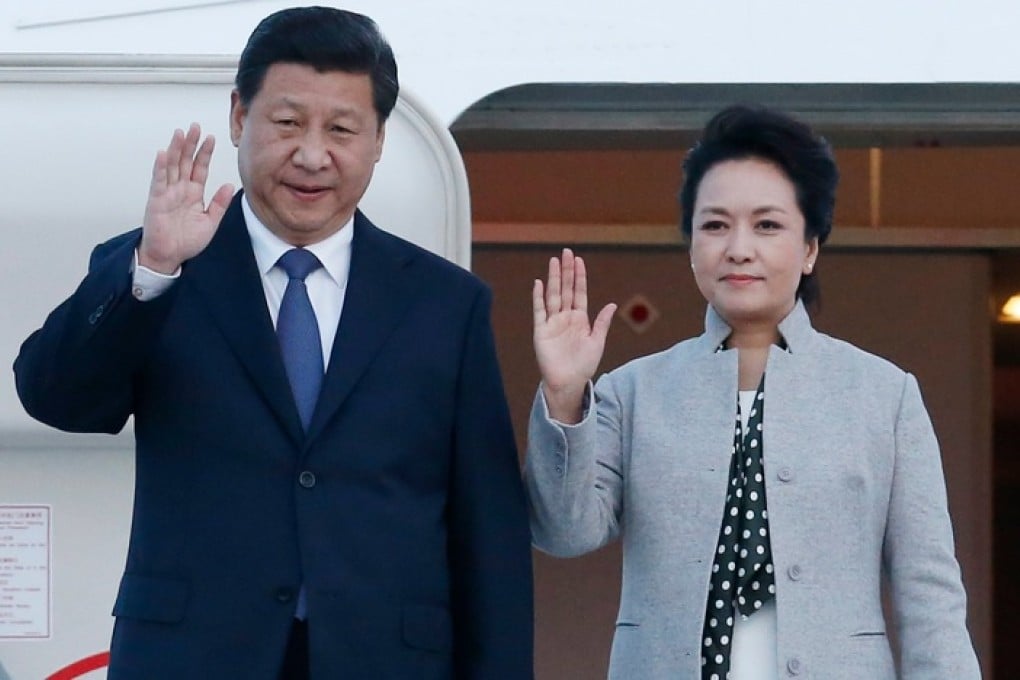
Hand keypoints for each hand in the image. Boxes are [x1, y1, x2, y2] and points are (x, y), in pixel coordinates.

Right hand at [138, 123, 234, 273]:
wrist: (170, 256)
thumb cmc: (187, 240)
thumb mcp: (210, 222)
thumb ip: (219, 204)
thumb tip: (229, 185)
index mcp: (194, 193)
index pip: (200, 168)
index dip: (205, 153)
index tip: (211, 138)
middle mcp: (180, 189)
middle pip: (185, 161)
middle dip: (190, 144)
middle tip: (195, 127)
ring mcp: (167, 193)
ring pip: (172, 166)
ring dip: (175, 149)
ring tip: (180, 133)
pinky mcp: (156, 200)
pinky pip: (159, 181)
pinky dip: (161, 167)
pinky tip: (164, 153)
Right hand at [533, 249, 615, 422]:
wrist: (568, 383)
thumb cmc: (584, 365)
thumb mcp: (597, 342)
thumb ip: (602, 322)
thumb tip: (611, 304)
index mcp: (580, 319)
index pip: (579, 292)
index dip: (579, 277)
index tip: (579, 260)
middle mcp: (565, 317)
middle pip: (565, 289)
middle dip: (566, 271)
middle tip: (566, 252)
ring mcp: (552, 323)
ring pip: (553, 295)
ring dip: (554, 279)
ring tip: (554, 261)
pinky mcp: (541, 331)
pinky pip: (539, 311)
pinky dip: (538, 297)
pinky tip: (539, 284)